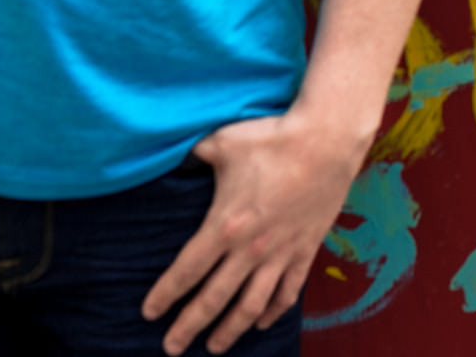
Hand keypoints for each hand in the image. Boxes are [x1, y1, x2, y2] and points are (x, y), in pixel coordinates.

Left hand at [144, 110, 367, 353]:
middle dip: (189, 326)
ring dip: (230, 330)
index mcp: (224, 225)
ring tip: (214, 347)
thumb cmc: (272, 139)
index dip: (165, 295)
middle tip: (171, 348)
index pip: (186, 271)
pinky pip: (287, 292)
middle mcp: (250, 249)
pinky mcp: (305, 250)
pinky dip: (273, 312)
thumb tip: (172, 148)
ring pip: (251, 306)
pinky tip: (262, 323)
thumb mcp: (222, 141)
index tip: (149, 313)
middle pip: (213, 299)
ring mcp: (280, 254)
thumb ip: (194, 152)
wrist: (326, 141)